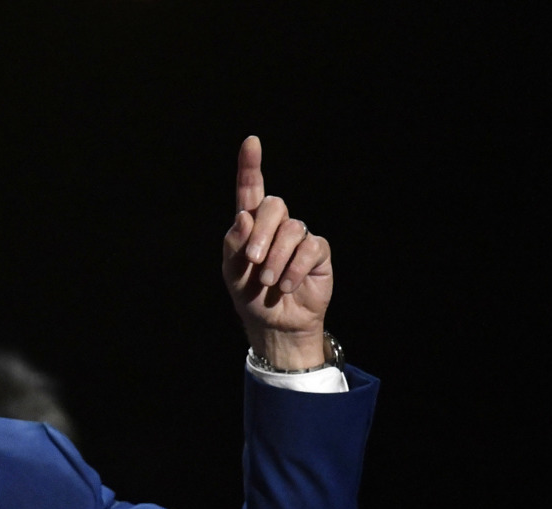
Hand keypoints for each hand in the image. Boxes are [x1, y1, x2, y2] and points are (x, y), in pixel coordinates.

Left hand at [222, 136, 331, 368]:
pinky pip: (310, 249)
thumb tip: (242, 216)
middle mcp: (276, 225)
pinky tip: (285, 285)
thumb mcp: (234, 273)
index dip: (251, 165)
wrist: (274, 323)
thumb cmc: (250, 296)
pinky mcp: (317, 252)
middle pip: (274, 205)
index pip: (250, 190)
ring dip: (276, 257)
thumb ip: (235, 245)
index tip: (251, 142)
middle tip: (253, 261)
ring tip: (268, 282)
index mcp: (250, 225)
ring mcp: (299, 237)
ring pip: (292, 229)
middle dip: (261, 232)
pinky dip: (294, 268)